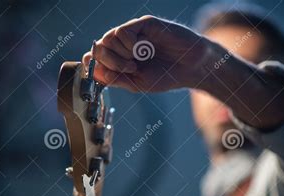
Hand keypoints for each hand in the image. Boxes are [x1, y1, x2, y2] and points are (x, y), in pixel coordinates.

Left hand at [82, 15, 211, 91]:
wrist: (190, 68)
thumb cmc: (165, 76)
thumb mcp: (135, 84)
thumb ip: (114, 78)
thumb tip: (93, 72)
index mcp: (118, 58)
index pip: (94, 57)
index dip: (94, 66)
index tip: (105, 75)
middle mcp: (123, 44)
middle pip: (98, 47)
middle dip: (109, 62)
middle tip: (129, 69)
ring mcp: (132, 33)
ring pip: (108, 38)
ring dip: (119, 55)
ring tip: (136, 62)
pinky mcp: (143, 24)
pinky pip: (122, 31)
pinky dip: (128, 45)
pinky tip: (142, 51)